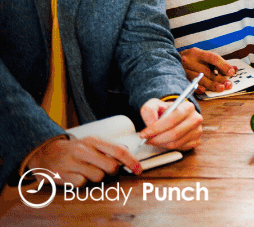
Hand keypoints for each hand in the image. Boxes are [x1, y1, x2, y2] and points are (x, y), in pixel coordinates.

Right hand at [26, 136, 142, 185]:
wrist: (45, 152)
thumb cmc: (74, 150)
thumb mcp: (91, 143)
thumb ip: (108, 148)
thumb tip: (128, 153)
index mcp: (93, 140)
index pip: (119, 151)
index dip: (132, 162)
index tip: (138, 170)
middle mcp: (83, 150)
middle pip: (111, 167)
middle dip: (113, 172)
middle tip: (106, 171)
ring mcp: (71, 162)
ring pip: (98, 177)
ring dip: (96, 178)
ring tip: (87, 171)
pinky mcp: (61, 174)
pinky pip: (82, 184)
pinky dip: (82, 182)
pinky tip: (76, 176)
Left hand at [139, 98, 202, 150]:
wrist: (174, 115)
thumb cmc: (165, 111)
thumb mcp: (154, 105)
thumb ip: (149, 111)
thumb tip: (151, 124)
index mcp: (188, 107)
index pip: (172, 120)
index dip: (156, 128)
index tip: (144, 134)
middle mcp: (196, 119)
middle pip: (174, 134)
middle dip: (157, 139)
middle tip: (146, 139)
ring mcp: (197, 131)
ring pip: (175, 143)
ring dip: (161, 143)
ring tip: (153, 139)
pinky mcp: (196, 141)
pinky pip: (179, 148)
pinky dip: (168, 146)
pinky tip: (163, 140)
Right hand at [179, 47, 234, 94]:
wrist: (165, 59)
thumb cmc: (188, 60)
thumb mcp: (201, 57)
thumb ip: (217, 63)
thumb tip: (233, 69)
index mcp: (196, 53)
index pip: (212, 58)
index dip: (223, 65)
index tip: (231, 72)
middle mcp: (189, 60)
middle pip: (207, 70)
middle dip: (219, 78)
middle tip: (228, 84)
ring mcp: (182, 69)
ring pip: (199, 78)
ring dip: (211, 84)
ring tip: (220, 88)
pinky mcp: (178, 77)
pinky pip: (188, 83)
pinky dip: (196, 87)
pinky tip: (203, 90)